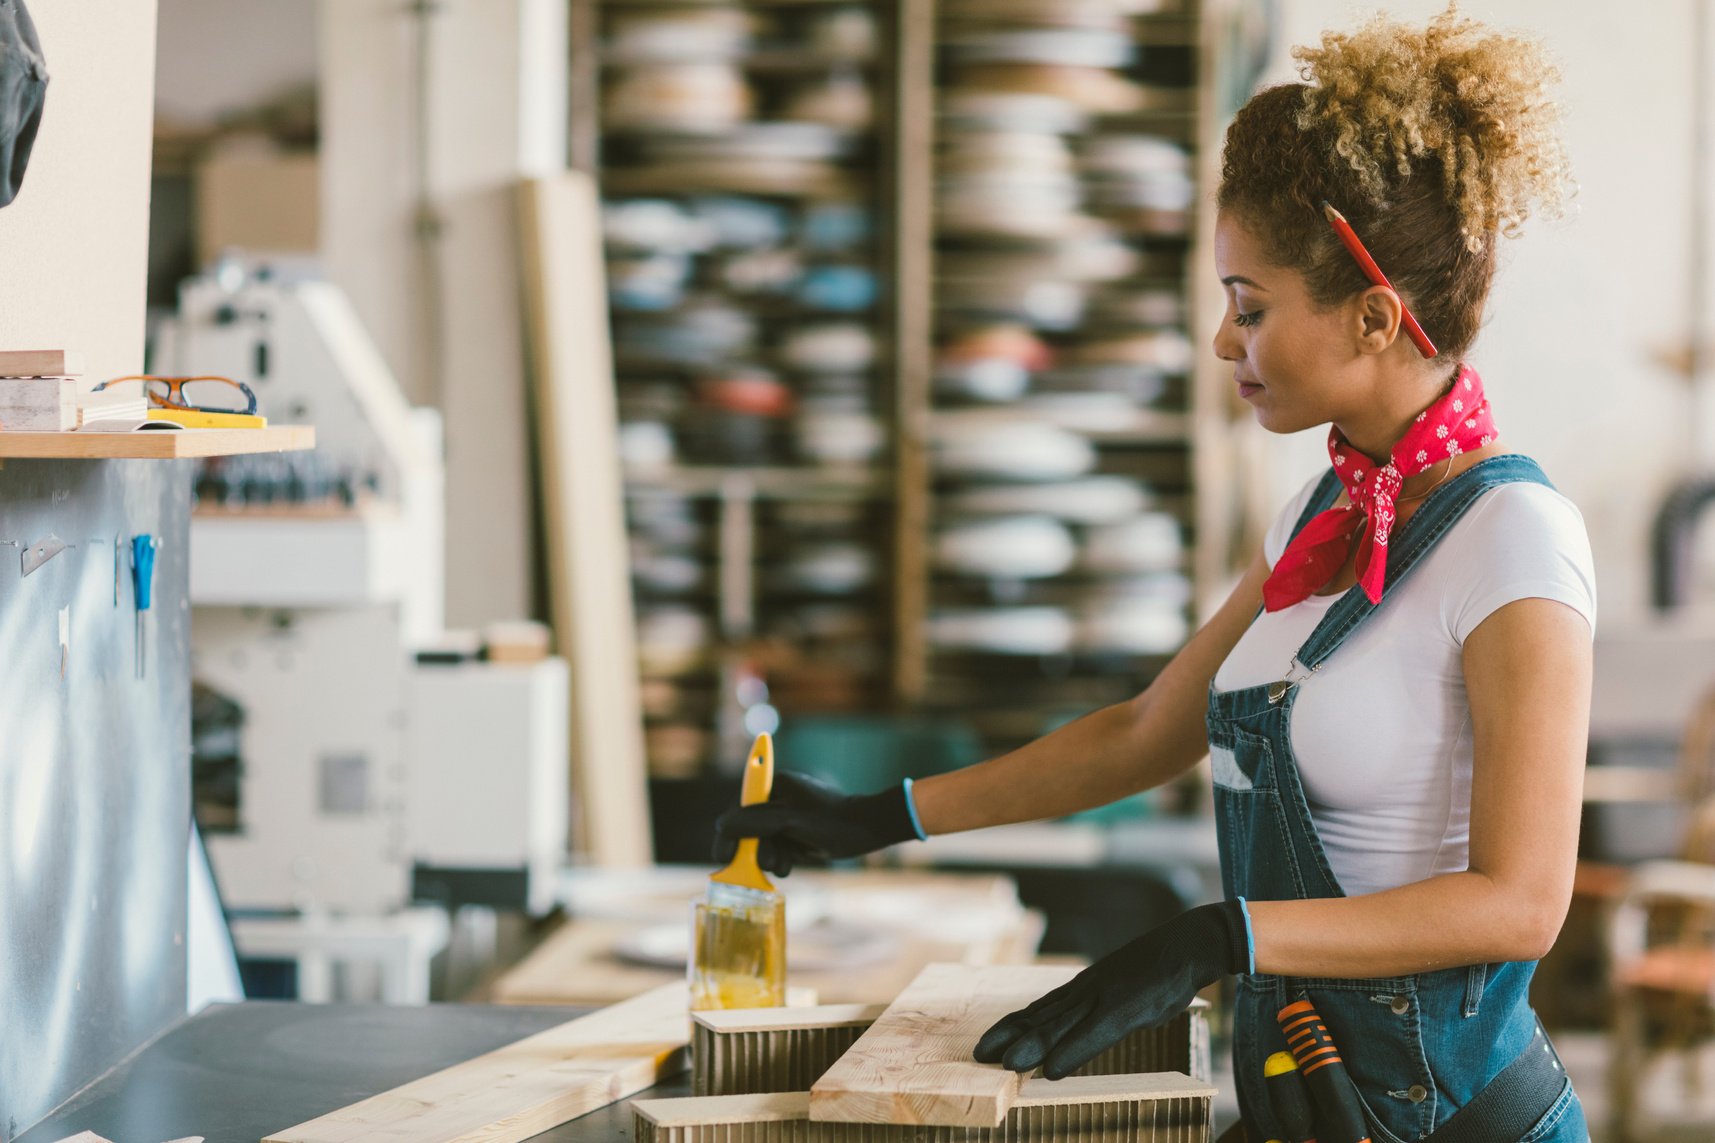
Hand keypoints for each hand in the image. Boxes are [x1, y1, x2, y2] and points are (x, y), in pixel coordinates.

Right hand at [712, 771, 919, 875]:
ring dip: (768, 858)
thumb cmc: (831, 820)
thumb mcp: (790, 821)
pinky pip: (777, 850)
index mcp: (774, 787)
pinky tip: (790, 865)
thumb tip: (722, 824)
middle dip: (753, 850)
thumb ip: (755, 822)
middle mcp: (777, 801)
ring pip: (762, 844)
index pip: (739, 809)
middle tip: (761, 865)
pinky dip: (780, 860)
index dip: (729, 833)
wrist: (867, 830)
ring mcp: (787, 819)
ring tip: (783, 864)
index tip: (724, 856)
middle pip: (748, 830)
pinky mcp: (797, 835)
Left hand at [974, 901, 1248, 1078]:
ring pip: (1058, 1025)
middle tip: (978, 1054)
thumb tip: (1089, 1029)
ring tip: (1004, 1064)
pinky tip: (1052, 1069)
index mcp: (1084, 987)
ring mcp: (1103, 997)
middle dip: (1008, 1036)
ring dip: (1030, 1046)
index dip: (1013, 1025)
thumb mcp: (1121, 990)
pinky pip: (1092, 1034)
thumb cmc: (1158, 971)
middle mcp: (1085, 990)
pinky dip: (1070, 1053)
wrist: (1187, 945)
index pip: (1040, 1008)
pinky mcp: (1124, 1008)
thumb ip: (1101, 1011)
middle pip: (1040, 1016)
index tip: (988, 1040)